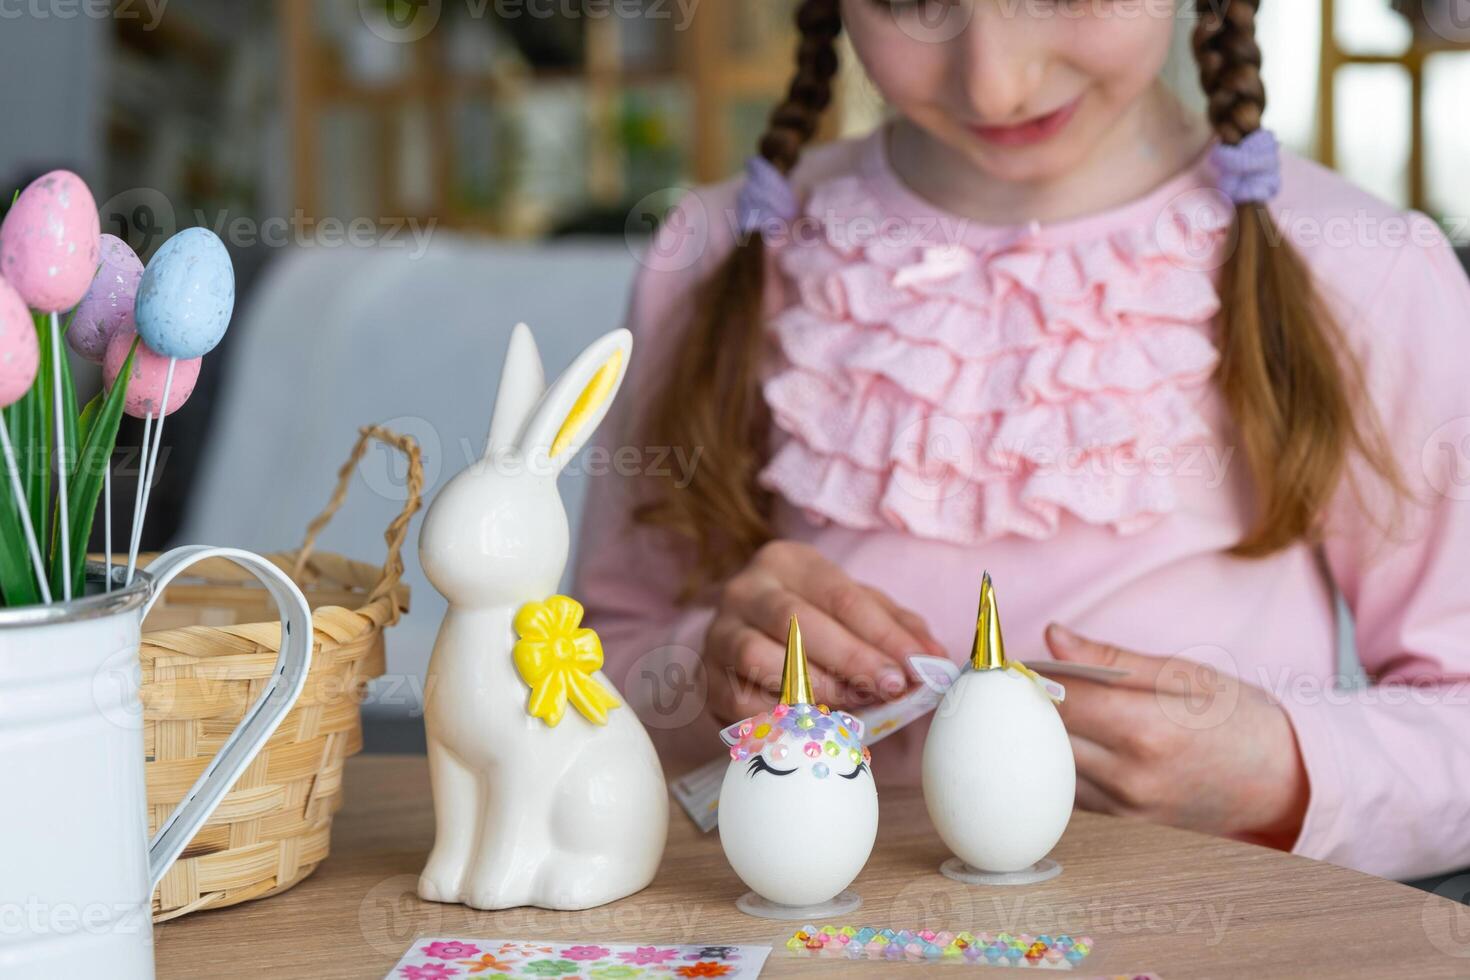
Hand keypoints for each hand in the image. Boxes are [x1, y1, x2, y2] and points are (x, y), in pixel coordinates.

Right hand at [704, 541, 944, 724]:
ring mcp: (719, 633)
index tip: (914, 667)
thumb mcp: (857, 611)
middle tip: (891, 688)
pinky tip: (812, 722)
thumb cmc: (815, 624)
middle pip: (797, 621)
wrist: (748, 642)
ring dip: (815, 687)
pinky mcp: (706, 677)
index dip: (881, 634)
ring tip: (855, 705)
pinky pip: (740, 700)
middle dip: (851, 659)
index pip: (841, 595)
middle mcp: (745, 589)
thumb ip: (897, 629)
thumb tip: (934, 657)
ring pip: (761, 658)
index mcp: (787, 561)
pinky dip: (779, 715)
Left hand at [1044, 624, 1308, 848]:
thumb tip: (1052, 636)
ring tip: (1050, 713)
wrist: (1284, 781)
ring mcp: (1127, 809)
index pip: (1061, 701)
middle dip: (1030, 707)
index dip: (1033, 677)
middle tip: (1025, 684)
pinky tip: (1076, 745)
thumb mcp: (1184, 673)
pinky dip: (1063, 767)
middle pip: (1048, 738)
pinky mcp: (1125, 827)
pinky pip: (1072, 794)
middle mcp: (1131, 777)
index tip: (1022, 662)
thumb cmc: (1238, 718)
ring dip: (1042, 740)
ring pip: (1053, 769)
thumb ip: (1110, 658)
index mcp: (1148, 729)